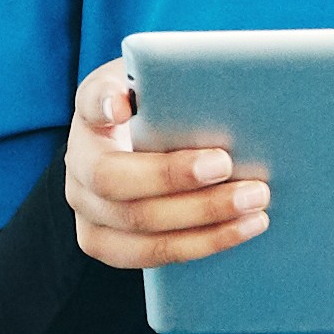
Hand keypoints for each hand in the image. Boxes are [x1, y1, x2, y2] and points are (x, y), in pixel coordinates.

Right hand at [61, 58, 264, 272]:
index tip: (124, 107)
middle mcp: (78, 168)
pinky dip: (203, 243)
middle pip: (115, 182)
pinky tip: (243, 227)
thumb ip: (171, 78)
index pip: (90, 105)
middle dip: (173, 177)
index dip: (104, 105)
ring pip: (138, 228)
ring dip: (202, 220)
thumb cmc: (163, 112)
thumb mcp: (161, 84)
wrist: (146, 151)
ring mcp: (88, 214)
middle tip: (228, 166)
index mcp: (91, 116)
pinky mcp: (108, 245)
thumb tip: (188, 86)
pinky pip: (153, 255)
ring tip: (254, 205)